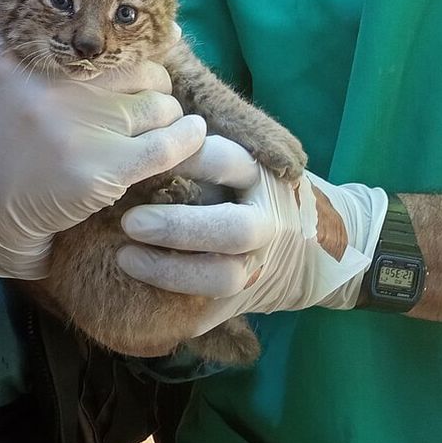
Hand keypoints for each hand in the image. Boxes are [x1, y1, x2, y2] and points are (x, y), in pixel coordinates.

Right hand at [0, 18, 206, 279]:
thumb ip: (11, 27)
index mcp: (20, 58)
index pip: (98, 34)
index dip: (127, 44)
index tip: (136, 54)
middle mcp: (52, 86)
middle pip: (138, 67)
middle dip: (147, 85)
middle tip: (138, 103)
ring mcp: (80, 128)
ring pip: (159, 103)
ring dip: (162, 116)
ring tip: (148, 127)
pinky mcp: (104, 169)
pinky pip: (170, 143)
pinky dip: (188, 138)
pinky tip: (190, 136)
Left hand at [117, 135, 386, 331]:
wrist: (315, 251)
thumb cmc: (254, 193)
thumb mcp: (242, 163)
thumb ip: (202, 153)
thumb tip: (143, 130)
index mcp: (262, 178)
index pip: (228, 162)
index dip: (188, 160)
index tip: (146, 160)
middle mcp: (266, 222)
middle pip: (234, 229)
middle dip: (180, 227)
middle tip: (130, 222)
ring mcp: (259, 265)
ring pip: (225, 277)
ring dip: (172, 272)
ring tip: (126, 258)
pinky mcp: (244, 300)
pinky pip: (212, 311)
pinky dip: (176, 305)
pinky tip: (139, 294)